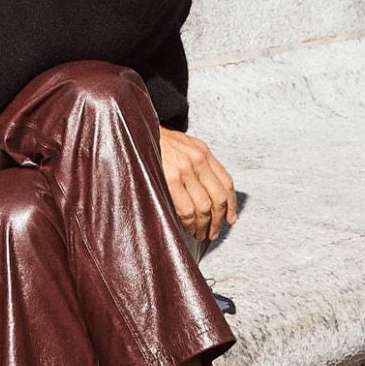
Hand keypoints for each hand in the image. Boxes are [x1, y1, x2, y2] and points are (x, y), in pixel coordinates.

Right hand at [158, 127, 236, 242]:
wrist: (133, 132)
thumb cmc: (154, 143)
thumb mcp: (182, 145)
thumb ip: (197, 163)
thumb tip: (207, 191)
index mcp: (203, 151)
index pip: (226, 182)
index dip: (231, 205)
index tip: (230, 218)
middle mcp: (198, 159)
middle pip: (218, 198)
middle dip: (218, 220)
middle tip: (213, 232)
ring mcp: (185, 169)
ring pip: (204, 207)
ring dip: (204, 225)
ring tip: (199, 233)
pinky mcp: (170, 178)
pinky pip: (187, 209)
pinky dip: (189, 223)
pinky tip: (187, 227)